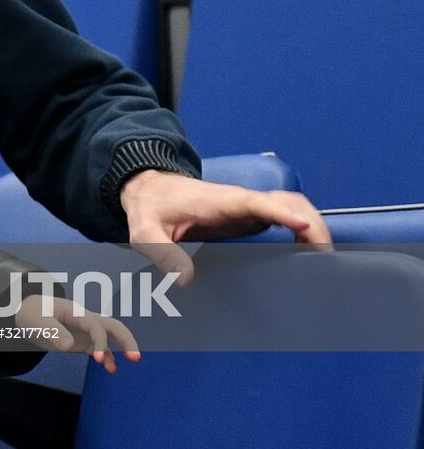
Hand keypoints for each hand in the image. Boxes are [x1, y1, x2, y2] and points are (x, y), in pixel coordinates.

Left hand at [15, 293, 139, 373]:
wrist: (27, 312)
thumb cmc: (32, 312)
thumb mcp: (38, 321)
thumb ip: (53, 332)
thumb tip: (69, 346)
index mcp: (76, 312)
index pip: (95, 325)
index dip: (100, 342)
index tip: (98, 359)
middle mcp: (85, 319)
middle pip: (112, 325)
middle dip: (126, 339)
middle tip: (135, 357)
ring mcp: (85, 330)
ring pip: (110, 335)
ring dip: (122, 346)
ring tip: (131, 361)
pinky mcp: (82, 340)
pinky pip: (100, 347)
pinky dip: (108, 357)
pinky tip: (111, 369)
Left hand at [121, 170, 333, 283]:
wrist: (150, 190)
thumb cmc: (150, 208)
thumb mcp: (145, 231)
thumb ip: (161, 251)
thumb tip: (184, 280)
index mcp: (219, 201)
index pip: (255, 202)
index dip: (280, 212)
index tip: (303, 226)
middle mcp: (241, 202)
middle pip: (287, 202)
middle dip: (311, 223)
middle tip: (326, 259)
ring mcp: (249, 208)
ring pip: (293, 207)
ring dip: (314, 226)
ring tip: (326, 261)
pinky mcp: (250, 217)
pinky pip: (286, 218)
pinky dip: (305, 230)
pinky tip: (309, 255)